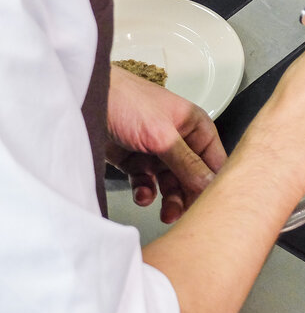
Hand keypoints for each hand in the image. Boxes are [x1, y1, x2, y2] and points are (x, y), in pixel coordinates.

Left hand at [106, 66, 226, 222]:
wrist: (81, 99)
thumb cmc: (125, 100)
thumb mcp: (162, 135)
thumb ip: (188, 164)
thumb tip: (210, 185)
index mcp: (195, 127)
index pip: (215, 162)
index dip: (213, 184)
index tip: (208, 205)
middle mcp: (180, 140)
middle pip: (194, 177)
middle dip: (188, 196)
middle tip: (182, 213)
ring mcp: (157, 152)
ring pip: (171, 184)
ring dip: (169, 199)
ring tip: (164, 212)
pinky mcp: (135, 161)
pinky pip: (147, 184)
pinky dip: (145, 192)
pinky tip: (142, 193)